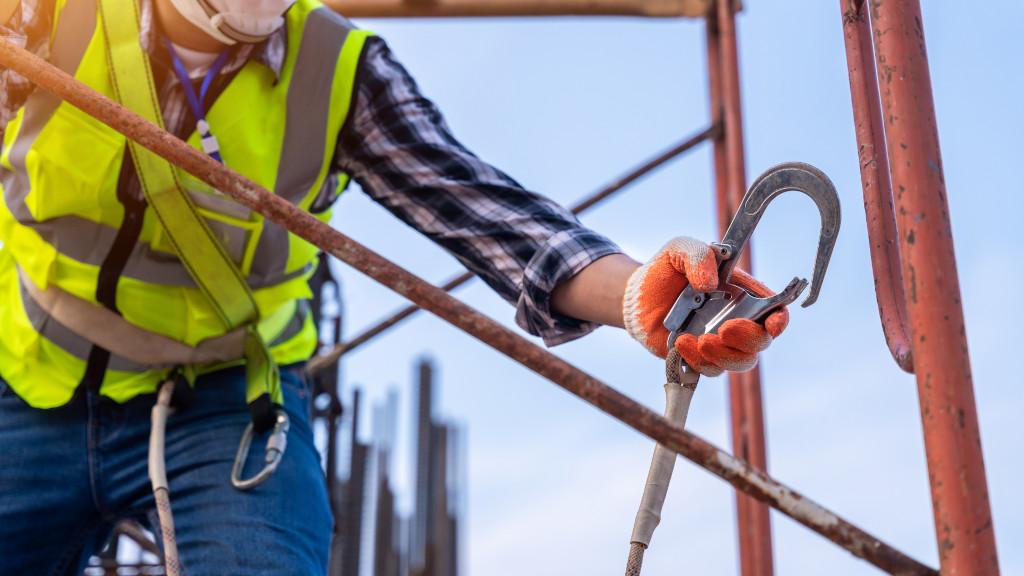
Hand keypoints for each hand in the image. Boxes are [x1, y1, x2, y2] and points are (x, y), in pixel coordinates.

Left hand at [622, 237, 787, 376]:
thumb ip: (698, 254)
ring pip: (739, 362)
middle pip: (760, 341)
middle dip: (748, 338)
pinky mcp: (700, 358)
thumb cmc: (665, 270)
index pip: (774, 311)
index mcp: (742, 294)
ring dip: (724, 355)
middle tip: (724, 329)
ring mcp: (719, 342)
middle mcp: (736, 320)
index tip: (772, 323)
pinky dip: (699, 360)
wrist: (637, 297)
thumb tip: (711, 283)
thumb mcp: (680, 249)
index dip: (779, 319)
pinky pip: (710, 370)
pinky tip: (680, 342)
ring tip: (700, 339)